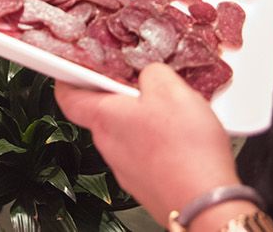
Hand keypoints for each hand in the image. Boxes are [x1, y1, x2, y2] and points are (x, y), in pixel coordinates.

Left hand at [55, 64, 239, 221]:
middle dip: (121, 97)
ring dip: (143, 121)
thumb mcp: (171, 89)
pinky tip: (181, 140)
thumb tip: (150, 75)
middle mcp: (108, 146)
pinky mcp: (145, 183)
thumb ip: (153, 73)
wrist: (206, 203)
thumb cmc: (185, 151)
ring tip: (173, 115)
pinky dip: (157, 143)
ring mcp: (126, 168)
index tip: (72, 69)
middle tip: (144, 85)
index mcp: (104, 118)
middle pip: (103, 113)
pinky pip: (144, 155)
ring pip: (126, 134)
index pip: (68, 97)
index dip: (67, 79)